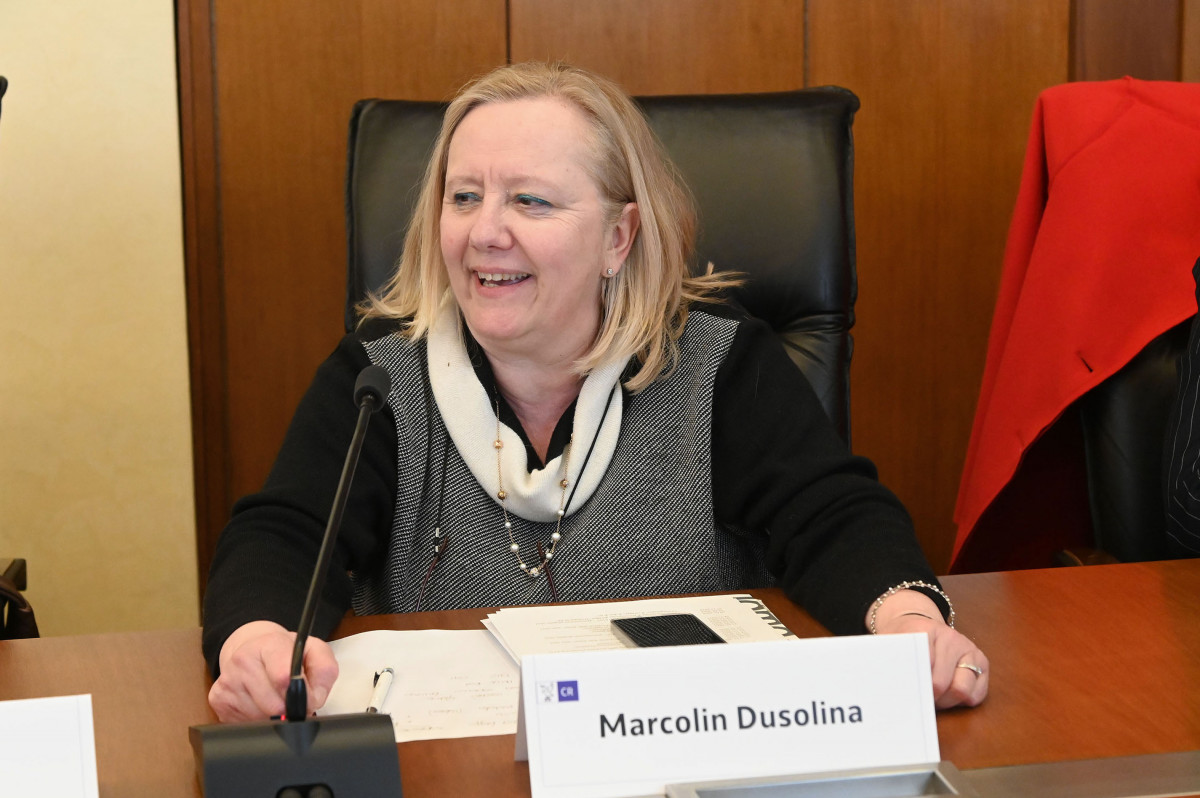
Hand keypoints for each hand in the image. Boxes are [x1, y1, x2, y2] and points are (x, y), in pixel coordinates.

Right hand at [207, 621, 339, 721]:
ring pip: (259, 719)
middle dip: (289, 709)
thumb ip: (324, 671)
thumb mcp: (314, 651)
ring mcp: (228, 681)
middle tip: (292, 700)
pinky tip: (259, 704)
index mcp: (270, 644)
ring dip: (273, 717)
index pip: (284, 677)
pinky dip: (257, 721)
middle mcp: (243, 660)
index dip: (301, 695)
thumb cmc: (285, 653)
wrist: (254, 649)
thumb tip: (313, 699)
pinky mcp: (218, 701)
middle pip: (273, 705)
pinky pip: (244, 725)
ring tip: (276, 698)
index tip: (306, 698)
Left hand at [869, 590, 988, 708]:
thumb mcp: (890, 643)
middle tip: (917, 699)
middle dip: (927, 698)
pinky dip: (963, 701)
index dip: (912, 685)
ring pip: (961, 690)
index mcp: (924, 630)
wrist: (915, 622)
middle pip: (940, 684)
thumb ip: (888, 660)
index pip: (921, 666)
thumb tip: (882, 687)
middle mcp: (950, 637)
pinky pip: (978, 694)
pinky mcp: (981, 662)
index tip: (904, 695)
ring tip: (933, 698)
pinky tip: (949, 695)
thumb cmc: (902, 639)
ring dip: (945, 701)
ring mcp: (968, 648)